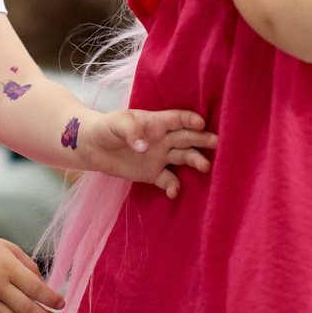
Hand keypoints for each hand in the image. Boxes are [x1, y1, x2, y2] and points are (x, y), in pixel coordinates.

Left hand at [78, 106, 216, 197]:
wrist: (94, 148)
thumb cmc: (106, 128)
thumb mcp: (116, 124)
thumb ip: (130, 131)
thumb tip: (144, 147)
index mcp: (156, 122)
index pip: (178, 119)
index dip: (190, 120)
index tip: (201, 124)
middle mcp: (163, 139)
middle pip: (187, 138)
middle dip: (203, 140)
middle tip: (218, 144)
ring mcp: (160, 156)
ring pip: (184, 157)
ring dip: (195, 161)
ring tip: (205, 167)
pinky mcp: (154, 173)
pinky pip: (168, 180)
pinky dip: (173, 187)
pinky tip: (173, 193)